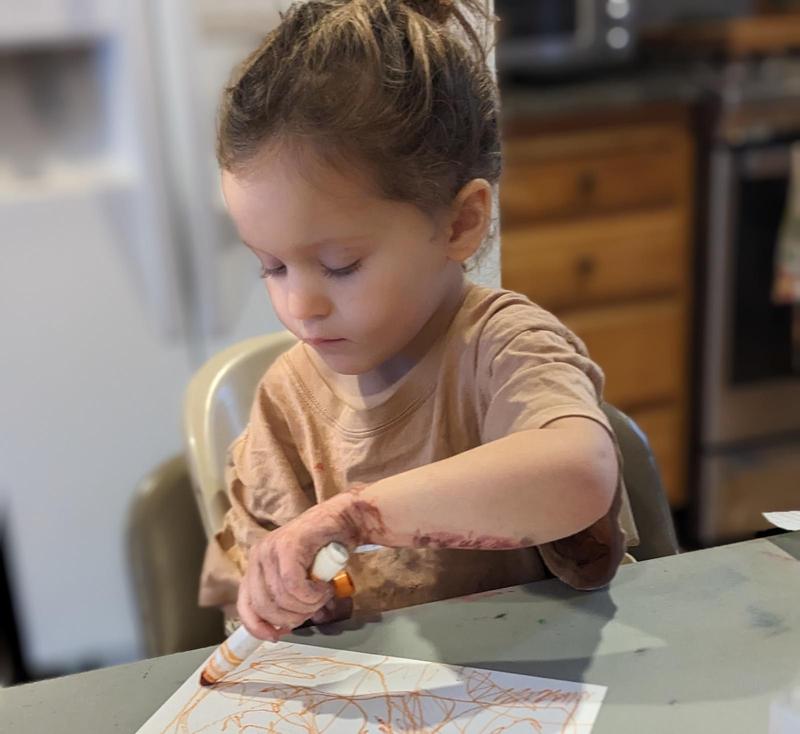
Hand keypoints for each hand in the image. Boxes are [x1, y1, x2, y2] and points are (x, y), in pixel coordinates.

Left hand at [236, 492, 364, 640]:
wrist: (344, 520)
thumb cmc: (324, 551)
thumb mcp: (298, 579)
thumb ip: (285, 599)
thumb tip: (279, 628)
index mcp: (256, 566)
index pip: (245, 605)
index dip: (258, 626)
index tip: (276, 636)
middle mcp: (258, 556)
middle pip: (264, 605)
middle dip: (292, 617)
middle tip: (312, 610)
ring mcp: (271, 549)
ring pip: (281, 598)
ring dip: (308, 605)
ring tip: (323, 595)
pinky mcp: (288, 545)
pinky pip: (294, 586)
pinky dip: (312, 595)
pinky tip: (325, 589)